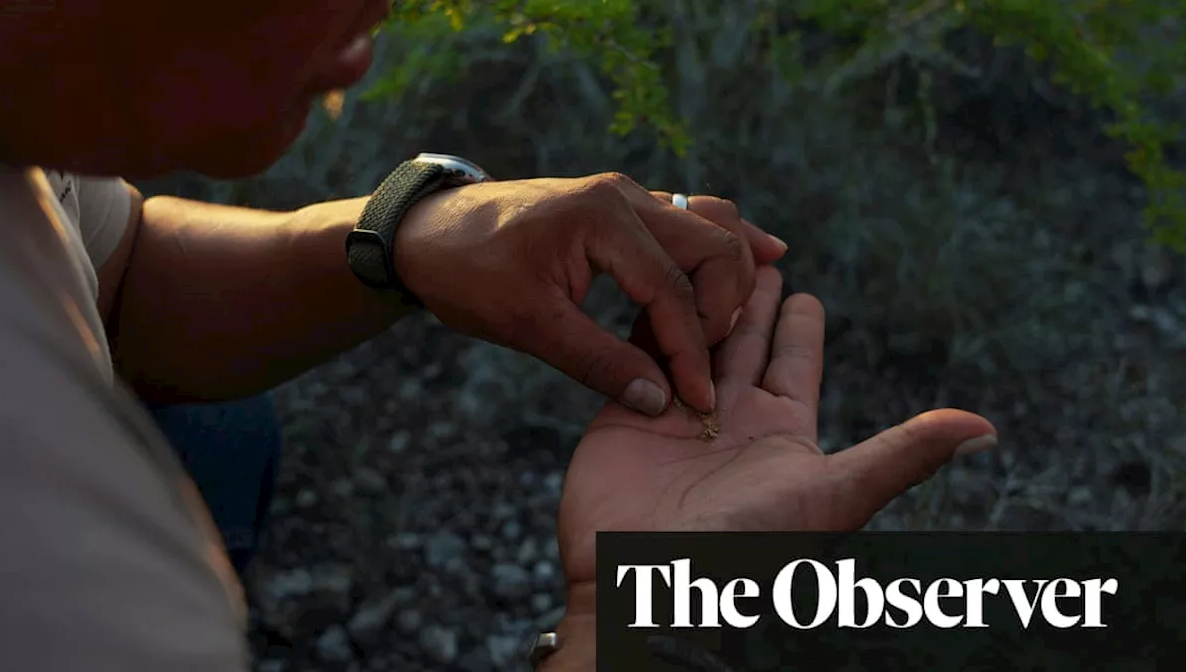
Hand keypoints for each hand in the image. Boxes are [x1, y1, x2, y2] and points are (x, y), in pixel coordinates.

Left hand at [395, 173, 786, 415]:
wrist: (427, 232)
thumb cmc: (468, 273)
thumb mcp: (528, 326)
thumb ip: (597, 362)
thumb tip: (659, 400)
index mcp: (602, 219)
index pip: (673, 289)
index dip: (691, 351)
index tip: (698, 399)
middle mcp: (625, 197)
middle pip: (715, 243)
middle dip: (726, 307)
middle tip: (711, 363)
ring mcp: (626, 196)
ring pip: (711, 221)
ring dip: (732, 270)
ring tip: (744, 319)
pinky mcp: (622, 208)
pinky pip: (691, 218)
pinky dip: (719, 247)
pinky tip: (757, 260)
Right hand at [543, 265, 997, 668]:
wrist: (648, 583)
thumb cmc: (746, 549)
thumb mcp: (835, 495)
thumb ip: (901, 454)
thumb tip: (986, 428)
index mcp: (781, 432)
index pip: (793, 360)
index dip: (799, 324)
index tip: (803, 289)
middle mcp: (729, 419)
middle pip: (741, 341)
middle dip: (747, 299)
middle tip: (751, 253)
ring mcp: (675, 413)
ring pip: (692, 338)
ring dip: (697, 299)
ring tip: (700, 255)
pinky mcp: (627, 412)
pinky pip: (639, 353)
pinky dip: (648, 319)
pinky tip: (651, 285)